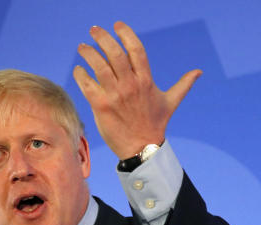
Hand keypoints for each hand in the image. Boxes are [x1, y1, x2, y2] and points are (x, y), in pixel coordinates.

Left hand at [72, 21, 200, 158]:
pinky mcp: (101, 106)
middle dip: (103, 38)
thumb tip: (199, 72)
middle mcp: (131, 85)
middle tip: (94, 30)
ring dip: (88, 53)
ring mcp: (115, 95)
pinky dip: (81, 75)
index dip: (126, 34)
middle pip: (115, 54)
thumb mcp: (171, 101)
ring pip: (99, 67)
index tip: (117, 24)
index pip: (136, 50)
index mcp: (146, 80)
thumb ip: (183, 84)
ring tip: (82, 47)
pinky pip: (87, 85)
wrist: (142, 147)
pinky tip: (78, 69)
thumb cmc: (155, 123)